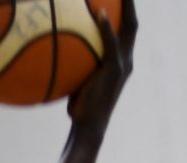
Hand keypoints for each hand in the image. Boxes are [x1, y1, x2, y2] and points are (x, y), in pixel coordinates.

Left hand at [67, 0, 137, 139]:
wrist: (88, 126)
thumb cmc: (79, 106)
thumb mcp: (77, 81)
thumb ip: (76, 64)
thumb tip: (53, 49)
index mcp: (121, 60)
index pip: (126, 30)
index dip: (125, 11)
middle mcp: (127, 59)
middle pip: (132, 23)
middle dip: (130, 3)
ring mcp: (123, 64)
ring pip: (129, 28)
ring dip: (127, 6)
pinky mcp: (115, 70)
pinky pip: (111, 44)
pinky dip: (106, 27)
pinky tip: (99, 12)